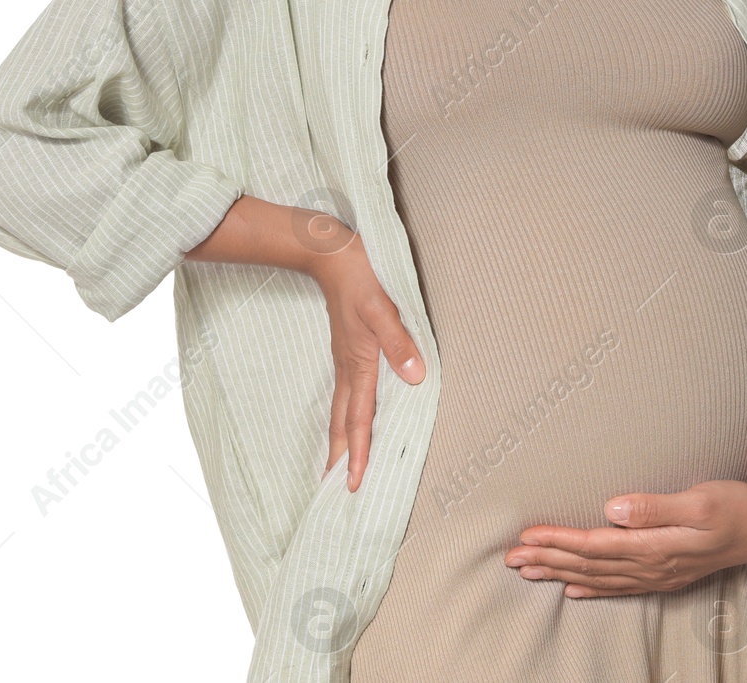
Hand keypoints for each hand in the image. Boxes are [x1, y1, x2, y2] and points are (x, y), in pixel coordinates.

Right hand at [305, 221, 425, 493]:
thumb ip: (399, 342)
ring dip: (342, 440)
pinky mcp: (346, 350)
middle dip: (341, 458)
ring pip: (341, 410)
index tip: (353, 483)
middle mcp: (348, 368)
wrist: (331, 254)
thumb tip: (415, 378)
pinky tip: (350, 420)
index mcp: (358, 363)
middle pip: (343, 422)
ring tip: (339, 466)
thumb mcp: (384, 307)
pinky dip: (345, 417)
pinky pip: (345, 394)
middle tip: (337, 491)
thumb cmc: (361, 277)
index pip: (359, 418)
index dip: (359, 452)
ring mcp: (344, 360)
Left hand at [502, 479, 746, 597]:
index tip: (528, 536)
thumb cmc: (735, 506)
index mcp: (656, 546)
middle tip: (511, 556)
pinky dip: (591, 586)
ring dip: (560, 572)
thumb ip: (656, 506)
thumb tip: (614, 508)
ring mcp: (658, 573)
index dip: (559, 541)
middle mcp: (652, 565)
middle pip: (589, 564)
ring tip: (529, 570)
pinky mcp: (665, 572)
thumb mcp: (700, 500)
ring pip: (598, 576)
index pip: (594, 545)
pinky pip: (618, 585)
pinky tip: (572, 588)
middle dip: (548, 559)